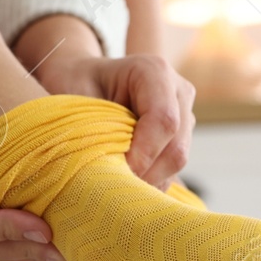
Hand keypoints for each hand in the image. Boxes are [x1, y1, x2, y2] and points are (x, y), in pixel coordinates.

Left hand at [37, 52, 194, 189]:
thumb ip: (96, 127)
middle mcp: (177, 91)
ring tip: (115, 185)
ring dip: (147, 181)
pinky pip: (172, 170)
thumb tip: (108, 171)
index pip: (164, 120)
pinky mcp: (181, 136)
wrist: (84, 76)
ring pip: (177, 163)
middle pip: (176, 148)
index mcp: (154, 71)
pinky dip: (149, 183)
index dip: (143, 155)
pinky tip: (125, 182)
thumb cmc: (76, 83)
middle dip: (145, 174)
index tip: (113, 173)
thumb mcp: (77, 96)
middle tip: (113, 188)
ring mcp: (184, 115)